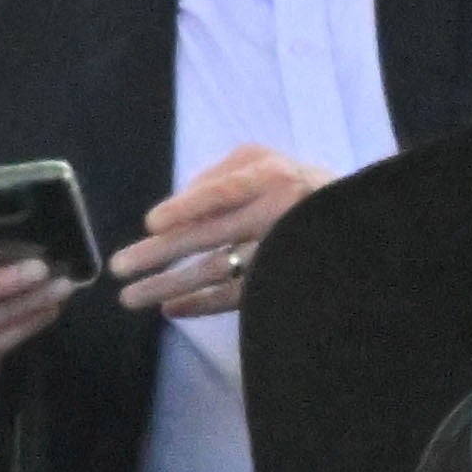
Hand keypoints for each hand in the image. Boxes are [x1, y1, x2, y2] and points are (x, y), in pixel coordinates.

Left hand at [110, 143, 322, 321]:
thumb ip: (220, 174)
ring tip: (129, 297)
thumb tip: (176, 201)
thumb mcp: (264, 162)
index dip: (189, 206)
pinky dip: (199, 304)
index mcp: (271, 177)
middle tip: (119, 267)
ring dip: (168, 285)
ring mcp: (279, 250)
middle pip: (210, 235)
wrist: (352, 222)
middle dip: (159, 253)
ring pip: (215, 270)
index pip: (226, 191)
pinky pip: (234, 296)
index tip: (152, 223)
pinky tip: (170, 309)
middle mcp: (277, 212)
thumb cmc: (293, 185)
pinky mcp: (279, 281)